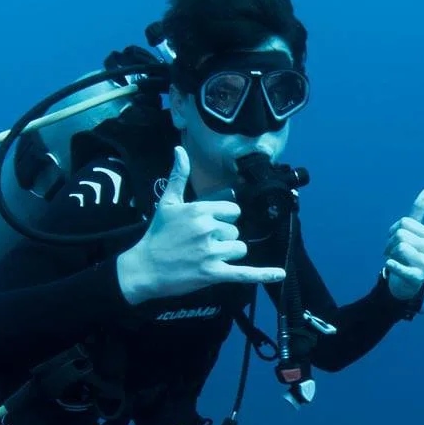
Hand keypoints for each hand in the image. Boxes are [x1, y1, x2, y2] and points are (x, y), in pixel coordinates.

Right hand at [118, 147, 286, 303]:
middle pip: (236, 231)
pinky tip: (279, 274)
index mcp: (200, 210)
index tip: (208, 226)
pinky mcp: (213, 273)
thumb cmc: (157, 235)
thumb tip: (180, 150)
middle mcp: (208, 229)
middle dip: (223, 238)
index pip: (233, 210)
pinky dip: (263, 274)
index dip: (224, 219)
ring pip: (239, 249)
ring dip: (228, 253)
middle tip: (200, 244)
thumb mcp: (167, 203)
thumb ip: (178, 176)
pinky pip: (244, 273)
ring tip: (206, 257)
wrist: (144, 268)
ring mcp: (211, 252)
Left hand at [384, 190, 423, 300]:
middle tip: (391, 252)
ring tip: (394, 260)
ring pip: (400, 247)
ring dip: (389, 254)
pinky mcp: (417, 277)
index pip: (404, 223)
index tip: (394, 240)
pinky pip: (398, 266)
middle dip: (390, 243)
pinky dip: (391, 265)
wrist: (407, 281)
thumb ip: (419, 211)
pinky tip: (390, 266)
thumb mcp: (412, 232)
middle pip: (401, 234)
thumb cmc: (408, 252)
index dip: (393, 231)